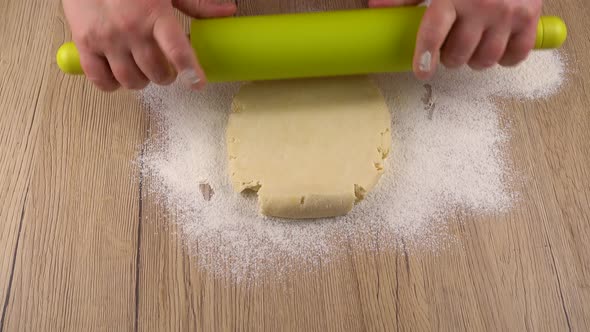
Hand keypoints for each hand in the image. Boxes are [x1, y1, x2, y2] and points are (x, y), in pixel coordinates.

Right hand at [62, 0, 236, 90]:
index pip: (177, 51)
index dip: (191, 72)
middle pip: (156, 72)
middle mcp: (130, 29)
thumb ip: (196, 4)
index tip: (197, 83)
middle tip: (165, 69)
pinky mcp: (84, 44)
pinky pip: (100, 79)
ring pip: (131, 80)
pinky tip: (118, 75)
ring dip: (141, 81)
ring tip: (142, 70)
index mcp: (154, 14)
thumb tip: (227, 10)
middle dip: (165, 76)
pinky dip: (112, 84)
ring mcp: (106, 39)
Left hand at [369, 0, 541, 78]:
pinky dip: (505, 58)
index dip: (425, 57)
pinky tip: (496, 47)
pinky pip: (516, 55)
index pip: (434, 34)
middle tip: (449, 48)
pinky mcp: (530, 17)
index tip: (422, 72)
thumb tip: (375, 7)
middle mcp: (482, 5)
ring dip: (474, 60)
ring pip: (485, 60)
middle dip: (449, 57)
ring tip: (471, 47)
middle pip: (458, 54)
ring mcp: (508, 13)